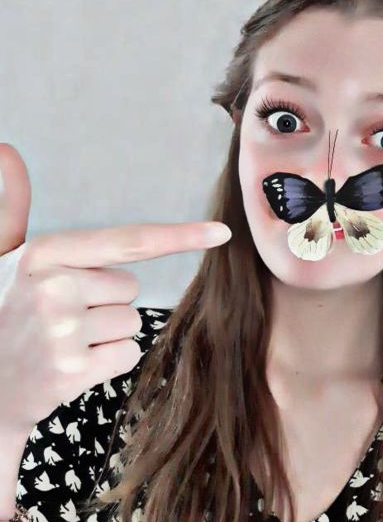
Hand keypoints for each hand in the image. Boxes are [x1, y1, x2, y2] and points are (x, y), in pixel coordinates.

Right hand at [0, 142, 231, 436]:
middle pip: (130, 288)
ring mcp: (62, 331)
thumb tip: (10, 151)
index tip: (223, 233)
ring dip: (106, 334)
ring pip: (131, 322)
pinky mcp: (72, 370)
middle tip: (61, 317)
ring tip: (62, 341)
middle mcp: (53, 287)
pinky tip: (72, 364)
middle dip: (105, 302)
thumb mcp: (7, 259)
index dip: (180, 236)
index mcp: (43, 254)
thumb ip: (12, 207)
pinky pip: (127, 354)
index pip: (128, 241)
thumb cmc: (4, 315)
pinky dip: (108, 362)